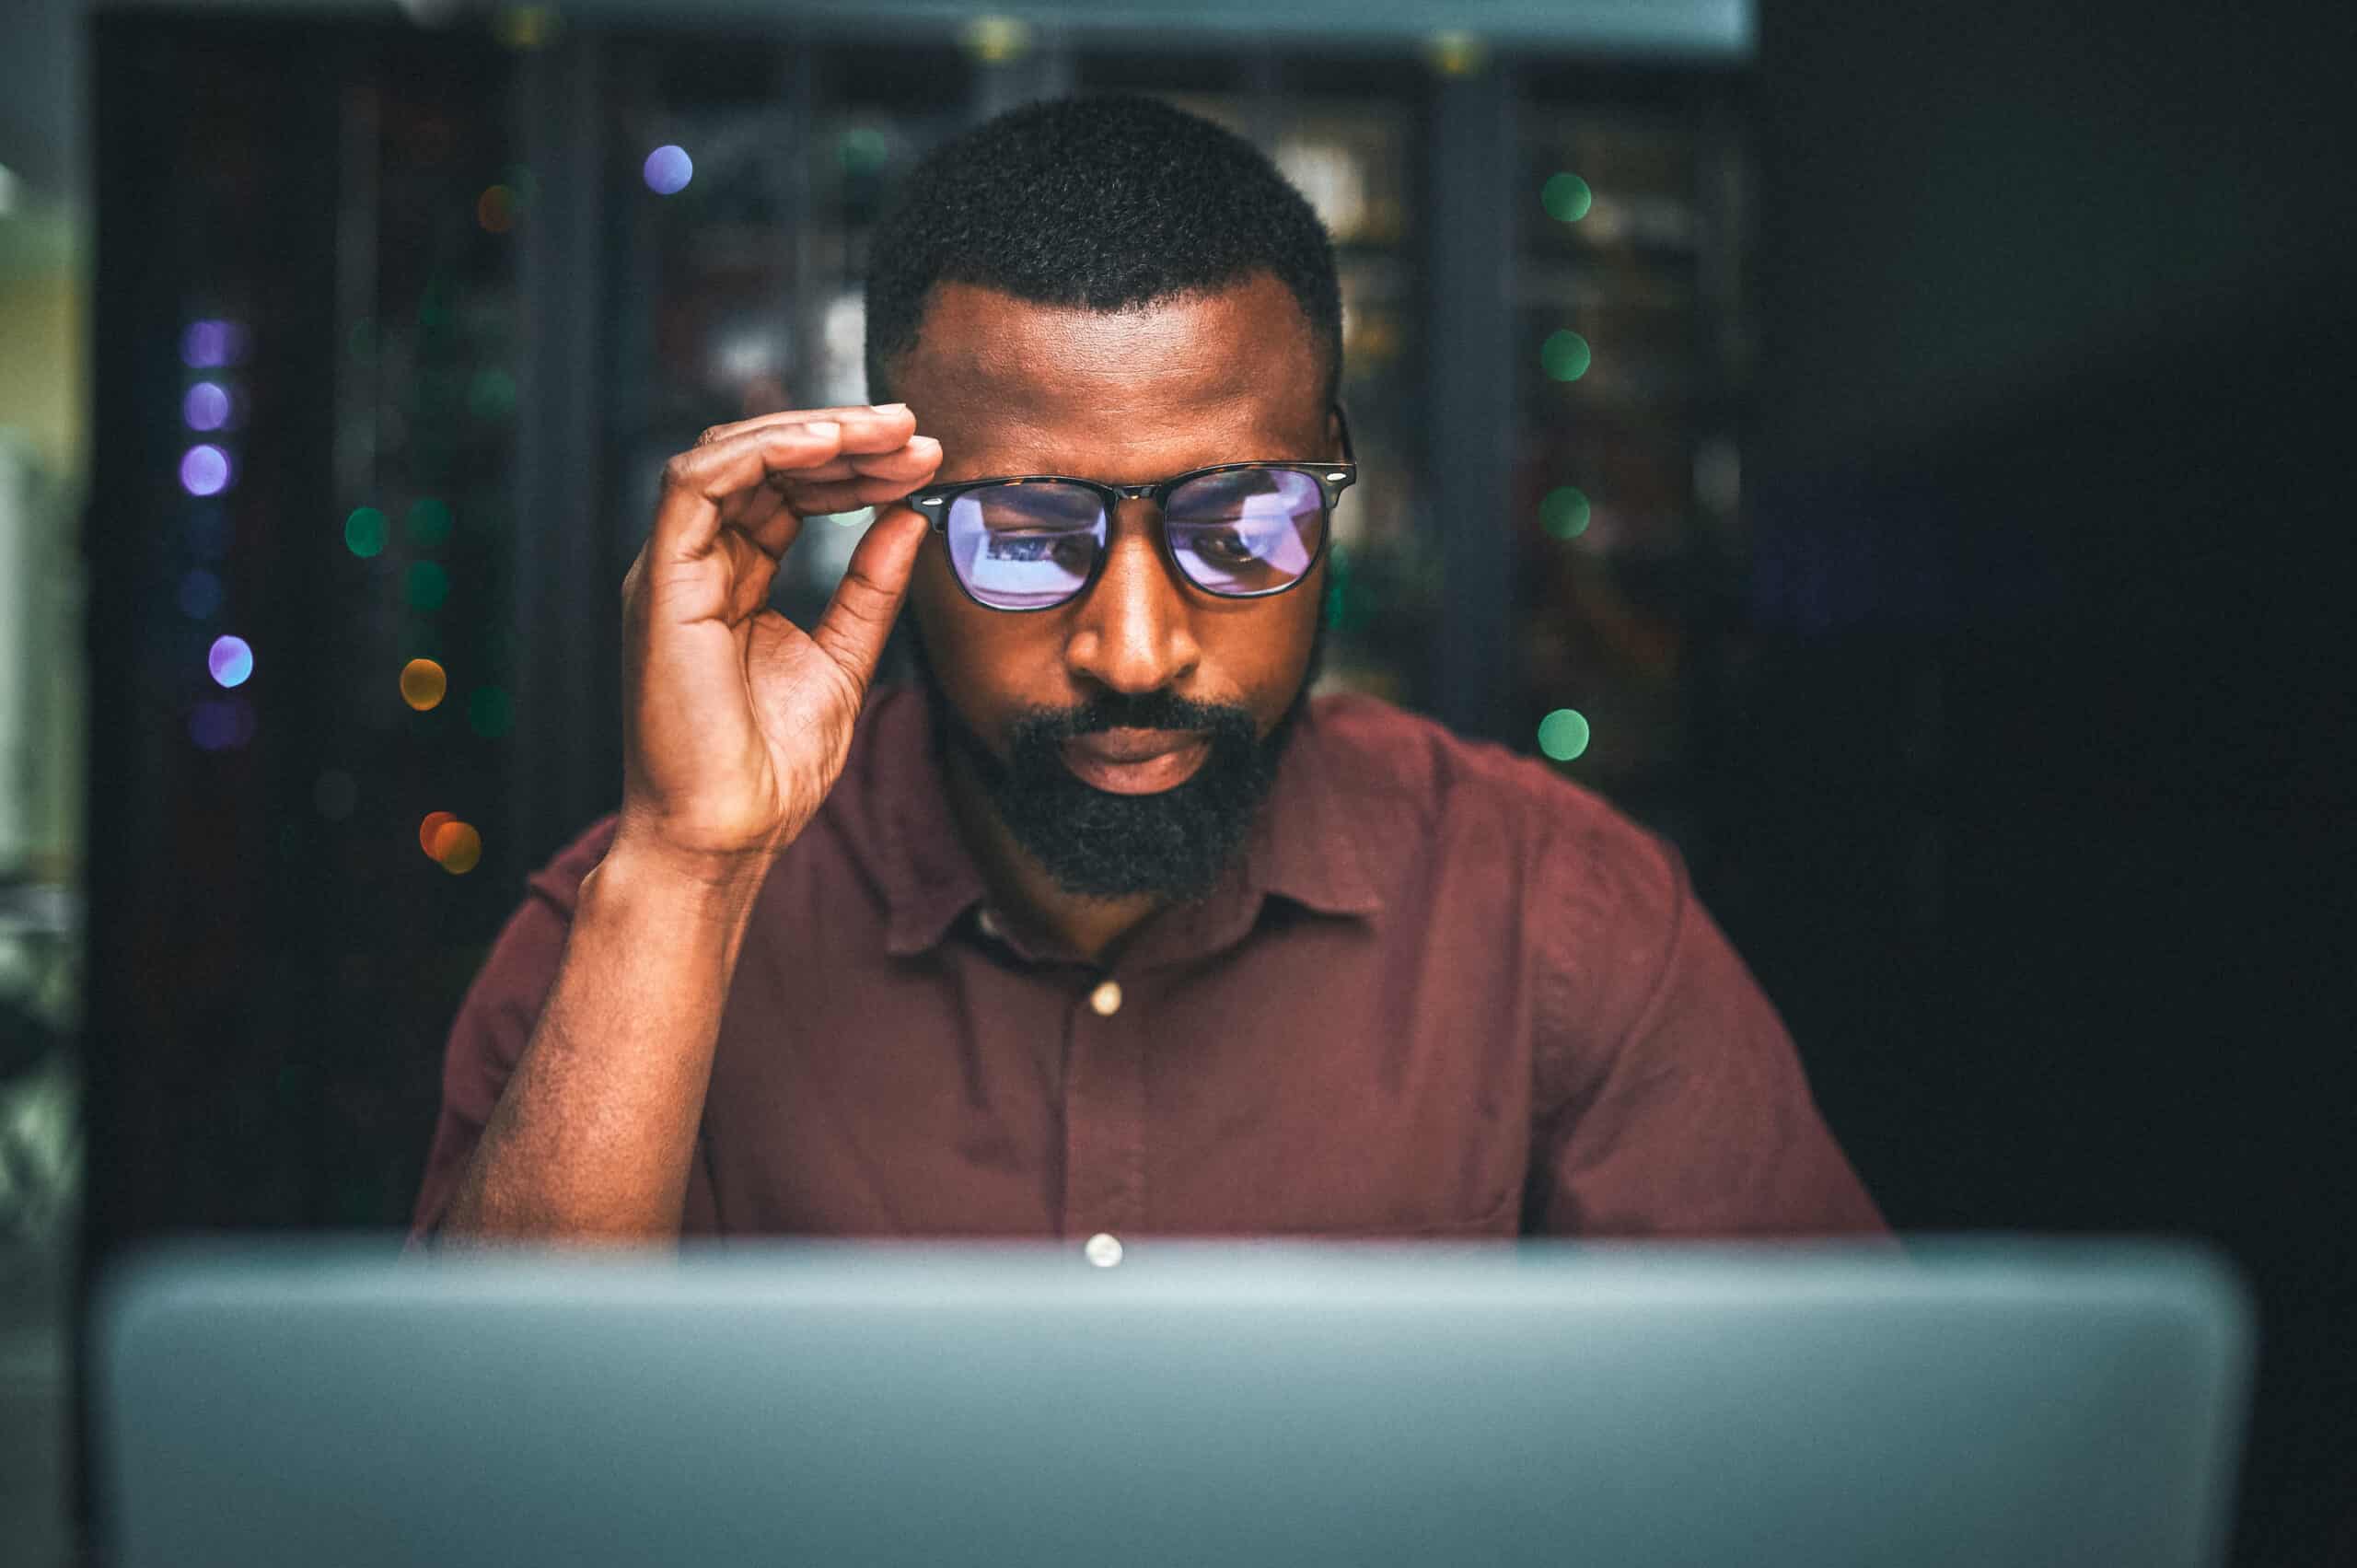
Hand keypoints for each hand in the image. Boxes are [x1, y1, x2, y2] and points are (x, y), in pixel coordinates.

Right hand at [615, 403, 940, 876]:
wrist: (728, 835)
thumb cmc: (771, 769)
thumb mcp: (843, 659)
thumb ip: (871, 588)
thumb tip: (910, 518)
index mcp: (732, 579)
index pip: (788, 492)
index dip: (855, 466)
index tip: (925, 460)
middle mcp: (697, 564)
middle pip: (763, 463)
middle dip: (844, 439)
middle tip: (916, 432)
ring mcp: (673, 570)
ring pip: (731, 457)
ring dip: (812, 433)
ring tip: (887, 432)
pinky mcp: (660, 583)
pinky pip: (696, 484)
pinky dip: (762, 452)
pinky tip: (828, 444)